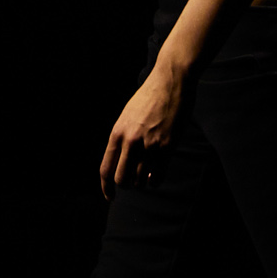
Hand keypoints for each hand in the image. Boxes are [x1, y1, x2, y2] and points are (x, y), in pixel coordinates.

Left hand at [100, 68, 184, 200]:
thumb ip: (124, 138)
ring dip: (142, 181)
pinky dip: (155, 181)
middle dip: (126, 184)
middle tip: (132, 181)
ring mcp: (149, 144)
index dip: (106, 187)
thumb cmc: (149, 98)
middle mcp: (130, 141)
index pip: (106, 168)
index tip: (110, 196)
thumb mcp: (128, 116)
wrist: (170, 81)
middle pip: (121, 179)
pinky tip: (155, 177)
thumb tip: (125, 163)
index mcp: (117, 132)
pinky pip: (157, 176)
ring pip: (140, 179)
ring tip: (145, 175)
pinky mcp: (166, 146)